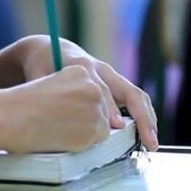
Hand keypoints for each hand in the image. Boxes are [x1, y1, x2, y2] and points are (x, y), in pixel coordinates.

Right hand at [0, 65, 110, 152]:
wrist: (9, 116)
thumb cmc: (24, 103)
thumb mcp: (52, 86)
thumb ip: (73, 92)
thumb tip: (89, 111)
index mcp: (80, 70)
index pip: (95, 93)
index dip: (82, 106)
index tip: (67, 111)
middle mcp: (92, 87)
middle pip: (102, 110)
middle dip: (87, 119)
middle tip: (62, 122)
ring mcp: (94, 108)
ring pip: (102, 127)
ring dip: (85, 132)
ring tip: (59, 128)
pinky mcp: (93, 130)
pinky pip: (95, 142)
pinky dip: (81, 144)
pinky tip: (61, 136)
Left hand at [13, 35, 158, 150]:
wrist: (47, 48)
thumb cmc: (40, 65)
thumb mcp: (39, 75)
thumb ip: (47, 92)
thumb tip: (56, 116)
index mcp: (82, 66)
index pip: (102, 89)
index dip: (110, 109)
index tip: (116, 127)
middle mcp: (101, 68)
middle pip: (129, 90)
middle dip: (141, 116)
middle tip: (148, 140)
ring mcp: (110, 75)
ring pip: (136, 94)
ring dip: (148, 118)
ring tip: (152, 141)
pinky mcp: (113, 82)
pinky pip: (134, 97)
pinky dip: (143, 115)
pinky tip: (146, 133)